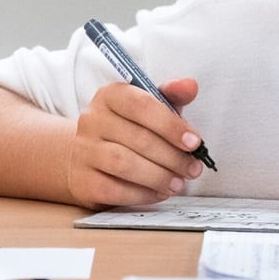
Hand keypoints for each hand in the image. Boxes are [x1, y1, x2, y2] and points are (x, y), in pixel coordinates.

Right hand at [67, 78, 206, 208]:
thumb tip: (191, 86)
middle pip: (138, 138)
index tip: (194, 142)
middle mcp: (93, 120)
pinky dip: (143, 194)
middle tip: (193, 168)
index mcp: (110, 95)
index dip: (171, 125)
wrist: (85, 157)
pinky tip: (160, 192)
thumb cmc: (126, 129)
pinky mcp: (83, 180)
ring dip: (159, 176)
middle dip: (172, 156)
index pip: (141, 105)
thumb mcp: (148, 107)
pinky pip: (114, 190)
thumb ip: (171, 95)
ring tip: (179, 183)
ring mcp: (84, 151)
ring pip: (124, 164)